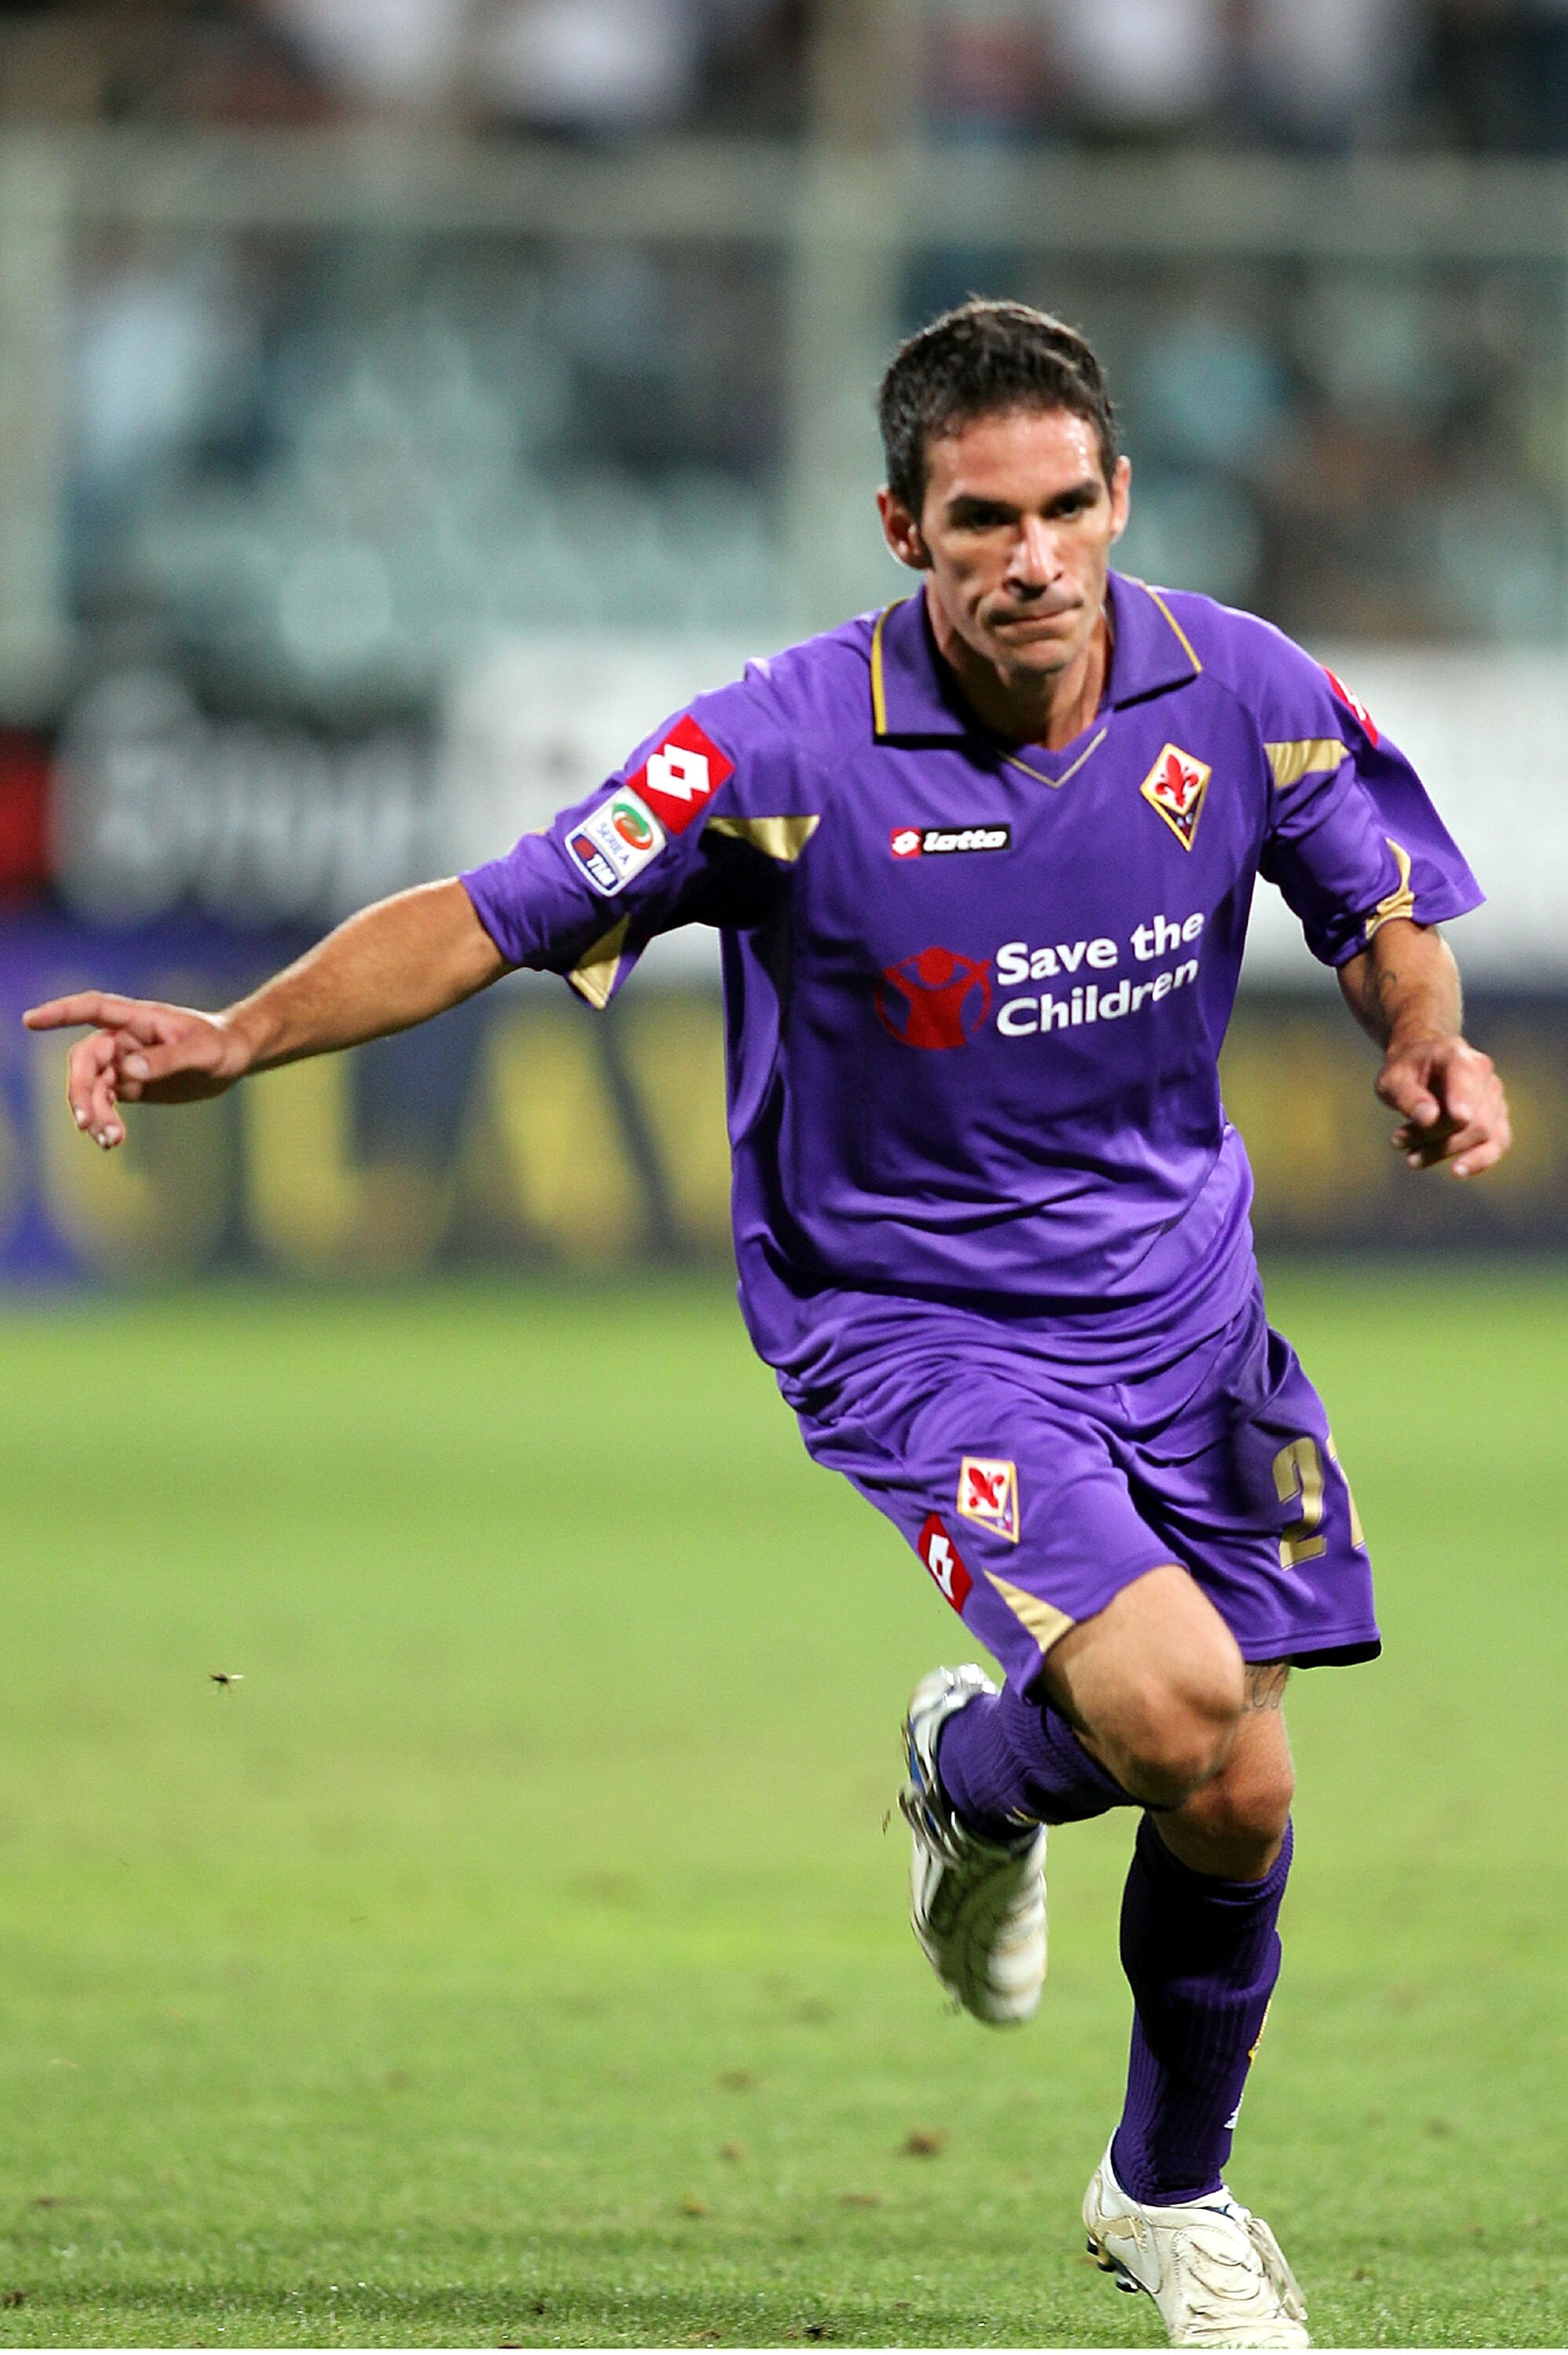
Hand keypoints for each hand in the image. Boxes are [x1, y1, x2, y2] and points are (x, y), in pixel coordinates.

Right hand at [21, 992, 251, 1149]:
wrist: (235, 1057)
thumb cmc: (221, 1044)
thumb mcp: (201, 1051)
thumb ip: (166, 1059)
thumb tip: (127, 1070)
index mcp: (138, 1019)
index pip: (91, 1009)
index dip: (59, 1013)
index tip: (31, 1020)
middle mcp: (124, 1039)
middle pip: (85, 1060)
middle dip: (81, 1090)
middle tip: (87, 1122)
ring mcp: (125, 1062)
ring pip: (93, 1087)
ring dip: (94, 1112)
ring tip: (109, 1140)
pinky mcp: (132, 1085)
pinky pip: (107, 1102)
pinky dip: (105, 1121)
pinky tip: (112, 1140)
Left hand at [1375, 1033, 1510, 1177]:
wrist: (1422, 1066)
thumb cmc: (1405, 1072)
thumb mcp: (1393, 1079)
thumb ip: (1409, 1096)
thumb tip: (1428, 1118)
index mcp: (1458, 1057)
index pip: (1467, 1078)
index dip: (1464, 1099)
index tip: (1458, 1117)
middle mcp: (1484, 1076)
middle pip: (1474, 1117)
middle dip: (1436, 1137)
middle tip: (1397, 1141)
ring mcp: (1494, 1097)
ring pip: (1485, 1134)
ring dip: (1448, 1151)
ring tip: (1411, 1160)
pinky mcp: (1497, 1118)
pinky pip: (1498, 1143)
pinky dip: (1479, 1160)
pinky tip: (1457, 1171)